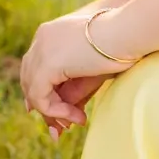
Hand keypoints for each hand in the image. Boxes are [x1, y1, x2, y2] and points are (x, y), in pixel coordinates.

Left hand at [19, 8, 139, 140]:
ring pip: (33, 90)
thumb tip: (62, 120)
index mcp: (51, 32)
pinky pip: (40, 98)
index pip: (35, 67)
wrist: (129, 31)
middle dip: (45, 105)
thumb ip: (73, 88)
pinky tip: (78, 117)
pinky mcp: (46, 65)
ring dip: (54, 111)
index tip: (60, 111)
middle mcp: (42, 38)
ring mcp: (41, 50)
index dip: (43, 91)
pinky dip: (57, 111)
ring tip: (78, 121)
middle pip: (30, 79)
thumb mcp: (91, 68)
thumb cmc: (121, 45)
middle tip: (62, 127)